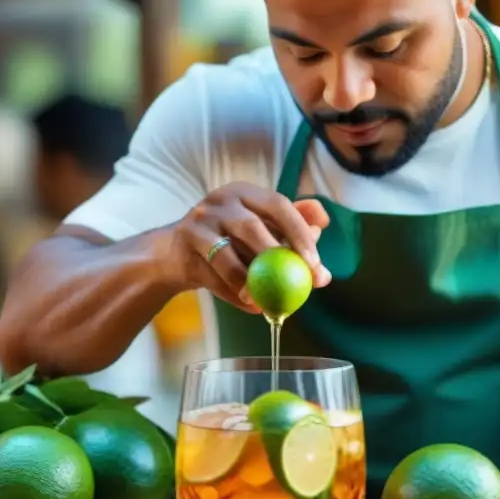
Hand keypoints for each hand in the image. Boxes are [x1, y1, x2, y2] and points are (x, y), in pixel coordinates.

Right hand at [167, 182, 331, 312]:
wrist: (176, 254)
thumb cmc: (229, 242)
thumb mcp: (262, 233)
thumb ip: (292, 234)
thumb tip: (322, 247)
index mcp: (246, 193)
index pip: (279, 205)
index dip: (299, 233)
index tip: (315, 262)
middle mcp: (221, 200)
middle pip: (251, 226)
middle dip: (277, 257)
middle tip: (298, 282)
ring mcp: (198, 220)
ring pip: (226, 254)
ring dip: (249, 280)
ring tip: (266, 301)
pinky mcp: (183, 243)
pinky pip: (210, 273)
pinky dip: (232, 292)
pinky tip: (249, 305)